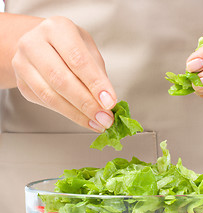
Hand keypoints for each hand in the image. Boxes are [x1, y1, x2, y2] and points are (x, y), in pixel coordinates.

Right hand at [12, 16, 115, 131]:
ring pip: (51, 96)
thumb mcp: (88, 50)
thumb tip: (107, 102)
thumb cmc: (69, 47)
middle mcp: (34, 43)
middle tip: (105, 118)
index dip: (95, 84)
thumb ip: (97, 74)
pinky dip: (68, 114)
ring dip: (77, 114)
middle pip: (61, 79)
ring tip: (97, 122)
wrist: (41, 45)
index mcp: (57, 29)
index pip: (78, 59)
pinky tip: (84, 119)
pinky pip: (45, 104)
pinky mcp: (21, 83)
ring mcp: (23, 64)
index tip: (109, 102)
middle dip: (87, 103)